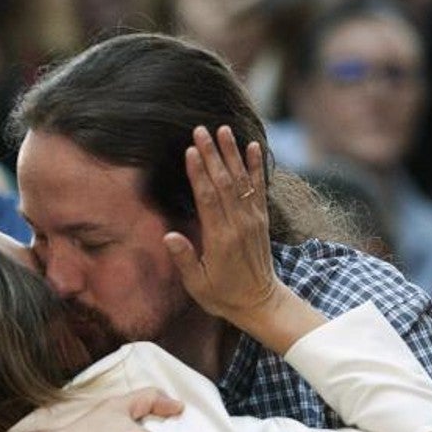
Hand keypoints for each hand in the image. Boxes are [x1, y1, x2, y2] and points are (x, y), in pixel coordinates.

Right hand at [168, 125, 281, 326]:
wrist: (260, 302)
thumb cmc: (224, 295)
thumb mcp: (198, 285)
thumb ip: (185, 260)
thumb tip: (169, 237)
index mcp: (220, 239)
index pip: (208, 199)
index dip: (199, 173)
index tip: (191, 151)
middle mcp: (239, 224)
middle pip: (223, 182)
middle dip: (212, 154)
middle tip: (200, 130)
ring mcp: (253, 220)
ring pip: (241, 180)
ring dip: (231, 153)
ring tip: (222, 130)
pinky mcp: (261, 219)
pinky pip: (259, 188)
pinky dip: (256, 166)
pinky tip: (252, 147)